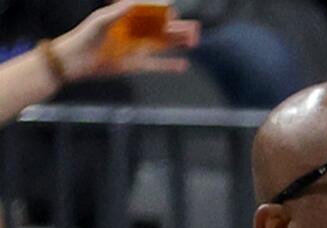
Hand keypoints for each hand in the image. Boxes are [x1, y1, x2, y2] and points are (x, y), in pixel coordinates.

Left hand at [52, 3, 200, 80]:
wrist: (75, 61)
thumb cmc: (85, 37)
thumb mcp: (101, 20)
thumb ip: (119, 11)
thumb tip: (135, 2)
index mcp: (126, 18)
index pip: (149, 12)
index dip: (162, 11)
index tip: (172, 12)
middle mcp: (133, 32)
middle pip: (160, 28)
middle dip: (177, 28)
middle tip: (195, 28)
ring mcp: (135, 48)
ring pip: (162, 44)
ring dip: (178, 43)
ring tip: (194, 41)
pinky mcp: (135, 64)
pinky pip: (156, 65)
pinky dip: (169, 66)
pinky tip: (183, 65)